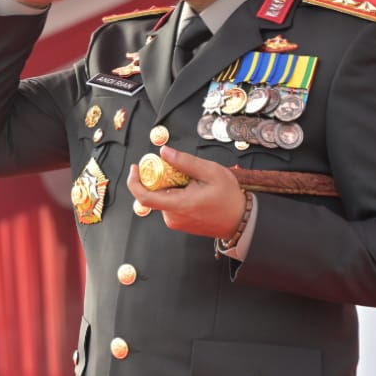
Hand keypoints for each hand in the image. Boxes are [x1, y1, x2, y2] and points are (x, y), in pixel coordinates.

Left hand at [126, 147, 246, 239]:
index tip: (136, 168)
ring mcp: (175, 222)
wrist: (241, 220)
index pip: (144, 197)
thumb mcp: (211, 172)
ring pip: (163, 198)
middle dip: (160, 178)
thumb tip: (164, 152)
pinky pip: (170, 204)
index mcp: (178, 205)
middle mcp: (173, 217)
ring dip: (171, 186)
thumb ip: (185, 162)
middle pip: (154, 194)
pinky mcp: (179, 223)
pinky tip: (193, 191)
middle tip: (178, 168)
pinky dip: (176, 194)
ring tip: (193, 183)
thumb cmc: (229, 198)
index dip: (135, 182)